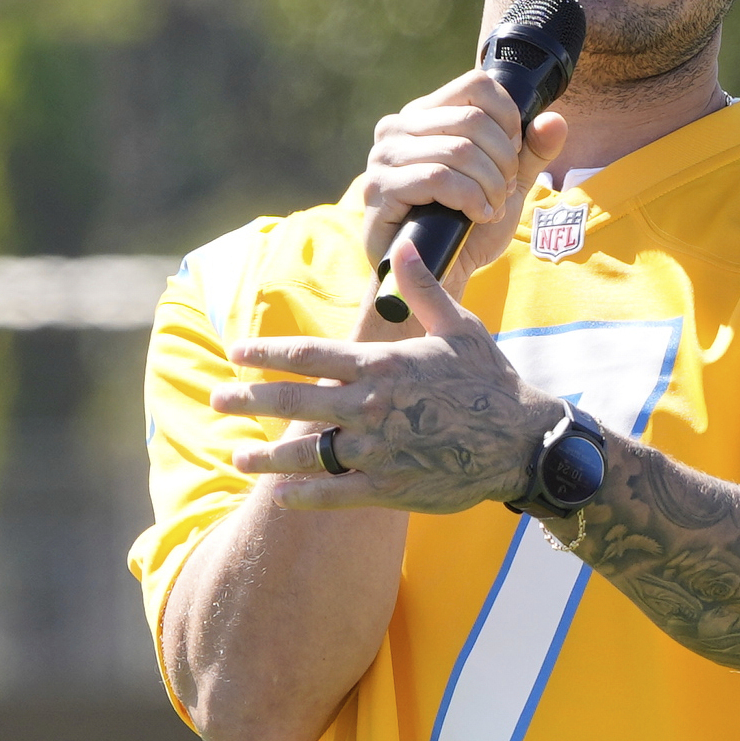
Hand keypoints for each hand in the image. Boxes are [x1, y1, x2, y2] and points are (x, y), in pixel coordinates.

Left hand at [210, 236, 555, 516]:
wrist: (523, 441)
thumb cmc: (491, 380)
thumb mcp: (458, 326)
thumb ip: (421, 289)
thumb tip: (402, 244)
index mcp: (382, 364)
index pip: (309, 355)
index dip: (266, 354)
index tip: (236, 354)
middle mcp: (372, 406)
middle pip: (295, 401)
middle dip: (250, 399)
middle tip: (216, 399)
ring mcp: (378, 450)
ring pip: (308, 452)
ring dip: (267, 455)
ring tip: (238, 455)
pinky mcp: (390, 489)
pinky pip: (335, 494)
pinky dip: (304, 496)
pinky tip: (279, 494)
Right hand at [350, 67, 571, 276]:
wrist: (437, 277)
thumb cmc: (467, 228)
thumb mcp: (508, 185)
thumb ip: (532, 152)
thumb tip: (556, 120)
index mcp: (426, 115)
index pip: (476, 86)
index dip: (508, 120)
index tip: (513, 155)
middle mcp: (399, 127)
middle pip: (473, 121)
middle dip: (503, 161)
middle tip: (505, 191)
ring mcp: (384, 156)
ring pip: (458, 151)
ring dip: (489, 185)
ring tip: (491, 208)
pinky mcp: (380, 188)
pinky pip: (438, 179)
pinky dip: (470, 199)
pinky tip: (477, 216)